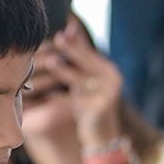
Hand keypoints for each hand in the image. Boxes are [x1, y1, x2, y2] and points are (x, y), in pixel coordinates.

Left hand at [40, 19, 122, 146]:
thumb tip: (67, 30)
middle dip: (72, 51)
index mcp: (109, 70)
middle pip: (88, 63)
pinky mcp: (101, 109)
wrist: (100, 134)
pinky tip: (50, 95)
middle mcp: (112, 80)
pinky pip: (78, 102)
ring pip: (82, 80)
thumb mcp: (85, 80)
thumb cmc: (89, 103)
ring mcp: (108, 94)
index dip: (77, 42)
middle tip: (57, 39)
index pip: (90, 53)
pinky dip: (63, 99)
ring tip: (51, 62)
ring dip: (66, 71)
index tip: (62, 31)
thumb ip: (79, 58)